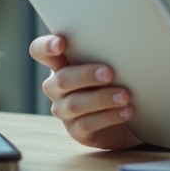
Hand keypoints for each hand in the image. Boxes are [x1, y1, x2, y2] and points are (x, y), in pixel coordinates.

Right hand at [29, 34, 141, 150]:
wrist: (129, 116)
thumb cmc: (117, 80)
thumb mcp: (111, 63)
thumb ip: (106, 52)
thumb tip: (126, 39)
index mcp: (62, 64)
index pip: (40, 51)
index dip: (45, 46)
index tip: (61, 43)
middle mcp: (57, 87)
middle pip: (61, 79)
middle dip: (85, 75)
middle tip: (109, 73)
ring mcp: (64, 110)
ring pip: (74, 104)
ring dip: (101, 98)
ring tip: (124, 96)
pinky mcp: (76, 130)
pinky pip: (86, 124)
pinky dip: (108, 116)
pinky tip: (126, 111)